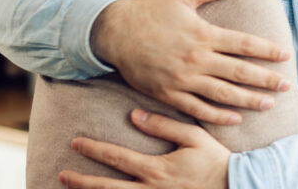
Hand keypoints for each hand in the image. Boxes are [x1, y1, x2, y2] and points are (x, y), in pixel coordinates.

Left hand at [59, 109, 229, 188]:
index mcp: (156, 169)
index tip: (76, 143)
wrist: (235, 187)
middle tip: (62, 175)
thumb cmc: (215, 160)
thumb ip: (163, 125)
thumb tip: (134, 115)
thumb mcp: (193, 136)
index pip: (116, 158)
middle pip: (107, 188)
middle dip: (82, 181)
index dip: (94, 150)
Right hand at [90, 0, 291, 124]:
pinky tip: (235, 118)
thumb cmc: (152, 10)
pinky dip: (218, 116)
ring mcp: (182, 79)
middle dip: (266, 80)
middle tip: (287, 85)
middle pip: (239, 72)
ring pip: (222, 94)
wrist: (115, 32)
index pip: (243, 44)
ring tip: (270, 104)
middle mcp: (196, 59)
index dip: (267, 51)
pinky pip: (197, 109)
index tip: (285, 55)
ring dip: (249, 100)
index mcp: (203, 34)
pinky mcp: (169, 94)